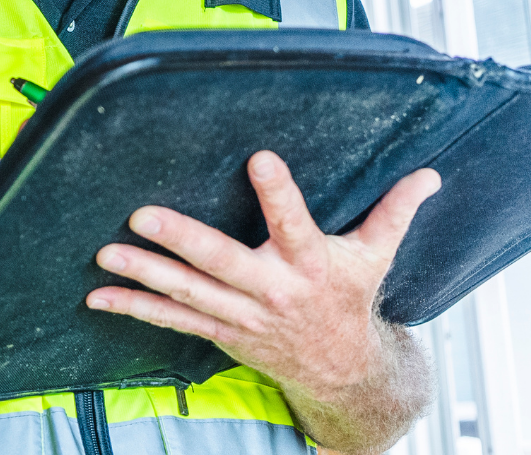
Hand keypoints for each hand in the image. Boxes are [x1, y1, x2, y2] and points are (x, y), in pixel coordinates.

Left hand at [85, 151, 440, 403]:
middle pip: (223, 262)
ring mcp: (242, 315)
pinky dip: (135, 307)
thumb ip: (396, 211)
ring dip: (145, 274)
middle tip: (142, 215)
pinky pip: (173, 320)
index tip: (260, 158)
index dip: (279, 192)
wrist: (341, 373)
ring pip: (189, 293)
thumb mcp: (377, 254)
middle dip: (181, 240)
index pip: (296, 222)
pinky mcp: (221, 331)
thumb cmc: (350, 301)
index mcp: (311, 263)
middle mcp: (273, 290)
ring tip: (107, 254)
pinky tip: (100, 295)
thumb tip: (429, 174)